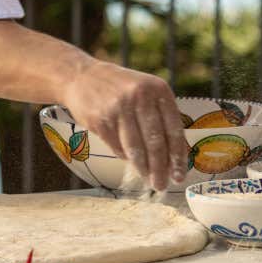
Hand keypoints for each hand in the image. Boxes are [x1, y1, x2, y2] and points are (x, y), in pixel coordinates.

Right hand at [60, 62, 188, 191]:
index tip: (179, 175)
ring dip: (144, 169)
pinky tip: (129, 162)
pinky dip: (125, 157)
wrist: (82, 77)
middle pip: (155, 142)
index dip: (177, 156)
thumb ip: (160, 116)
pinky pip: (117, 147)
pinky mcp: (100, 120)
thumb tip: (172, 157)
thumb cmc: (120, 88)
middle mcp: (139, 96)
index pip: (173, 129)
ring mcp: (118, 108)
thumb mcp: (145, 91)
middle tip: (163, 185)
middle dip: (160, 169)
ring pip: (135, 148)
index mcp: (158, 89)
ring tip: (150, 182)